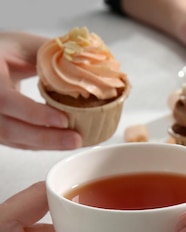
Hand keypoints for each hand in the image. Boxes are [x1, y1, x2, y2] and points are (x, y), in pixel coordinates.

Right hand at [0, 32, 81, 149]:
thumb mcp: (25, 45)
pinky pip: (17, 142)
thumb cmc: (4, 51)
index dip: (33, 113)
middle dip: (45, 137)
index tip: (63, 120)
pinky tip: (63, 142)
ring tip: (75, 142)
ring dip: (46, 144)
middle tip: (76, 139)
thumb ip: (52, 54)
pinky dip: (41, 144)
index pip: (5, 99)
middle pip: (8, 128)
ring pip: (13, 139)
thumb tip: (90, 66)